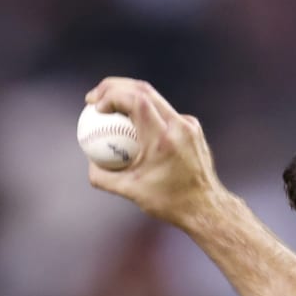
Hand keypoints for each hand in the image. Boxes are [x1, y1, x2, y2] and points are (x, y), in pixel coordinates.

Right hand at [83, 77, 227, 229]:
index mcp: (163, 139)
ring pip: (155, 98)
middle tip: (94, 98)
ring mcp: (189, 125)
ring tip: (109, 105)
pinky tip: (132, 121)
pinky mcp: (193, 128)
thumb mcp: (131, 191)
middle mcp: (179, 126)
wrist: (206, 207)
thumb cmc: (170, 202)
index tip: (95, 106)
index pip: (135, 100)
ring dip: (129, 95)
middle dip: (114, 87)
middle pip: (143, 90)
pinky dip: (145, 111)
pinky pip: (165, 112)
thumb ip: (104, 177)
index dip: (111, 95)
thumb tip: (89, 162)